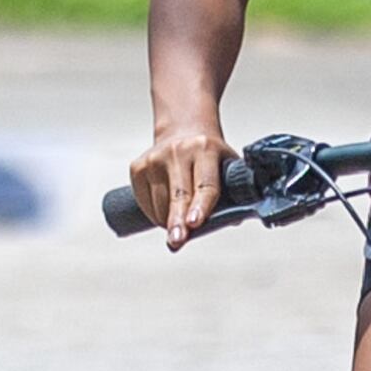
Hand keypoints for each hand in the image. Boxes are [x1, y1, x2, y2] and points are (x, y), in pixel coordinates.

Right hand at [131, 116, 237, 249]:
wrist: (183, 129)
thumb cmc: (209, 156)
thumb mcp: (226, 164)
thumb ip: (233, 192)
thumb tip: (233, 220)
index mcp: (205, 149)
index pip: (205, 184)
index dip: (201, 205)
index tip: (195, 223)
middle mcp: (178, 151)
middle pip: (179, 195)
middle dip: (178, 221)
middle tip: (177, 241)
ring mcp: (154, 158)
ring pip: (160, 204)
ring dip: (170, 222)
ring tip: (180, 223)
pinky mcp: (138, 167)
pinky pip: (145, 202)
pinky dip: (155, 214)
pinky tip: (165, 211)